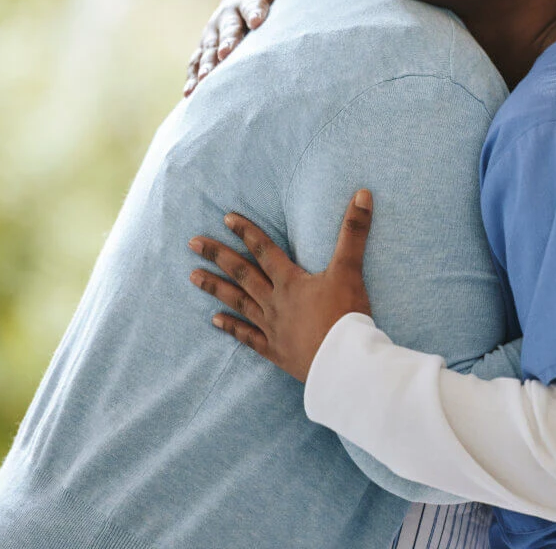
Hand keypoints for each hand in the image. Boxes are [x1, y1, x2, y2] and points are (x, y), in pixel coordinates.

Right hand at [183, 0, 300, 95]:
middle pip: (228, 29)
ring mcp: (213, 33)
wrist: (242, 0)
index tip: (258, 22)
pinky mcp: (204, 48)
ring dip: (207, 63)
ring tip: (207, 79)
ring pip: (209, 49)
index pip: (252, 5)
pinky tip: (191, 93)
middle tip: (228, 54)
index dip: (255, 12)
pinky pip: (196, 62)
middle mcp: (226, 16)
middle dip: (227, 41)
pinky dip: (193, 77)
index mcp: (247, 0)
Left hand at [187, 190, 373, 381]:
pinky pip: (248, 337)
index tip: (226, 218)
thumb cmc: (346, 314)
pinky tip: (214, 321)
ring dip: (215, 288)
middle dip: (218, 256)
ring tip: (192, 276)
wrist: (342, 361)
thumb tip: (363, 194)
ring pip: (238, 303)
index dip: (246, 232)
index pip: (264, 250)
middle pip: (242, 274)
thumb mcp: (350, 269)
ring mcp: (272, 327)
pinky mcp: (275, 351)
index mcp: (290, 281)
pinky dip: (231, 328)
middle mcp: (275, 301)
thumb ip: (354, 232)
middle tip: (193, 243)